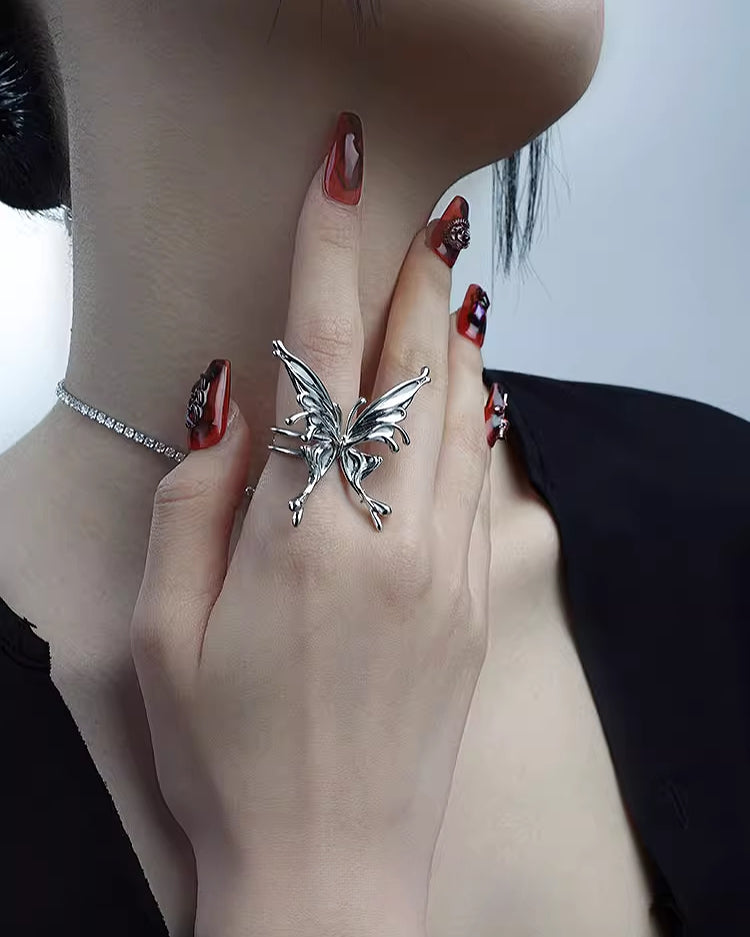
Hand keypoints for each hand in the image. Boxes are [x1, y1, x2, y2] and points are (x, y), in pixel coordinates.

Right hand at [130, 137, 491, 935]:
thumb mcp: (165, 634)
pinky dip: (479, 421)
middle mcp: (391, 540)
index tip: (342, 176)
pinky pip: (486, 485)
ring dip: (453, 339)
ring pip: (463, 419)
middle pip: (412, 371)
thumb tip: (233, 401)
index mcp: (303, 539)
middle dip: (413, 280)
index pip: (320, 356)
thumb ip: (196, 501)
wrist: (328, 872)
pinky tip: (475, 389)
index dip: (328, 251)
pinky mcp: (477, 607)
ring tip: (448, 282)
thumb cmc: (230, 761)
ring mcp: (449, 573)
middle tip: (423, 219)